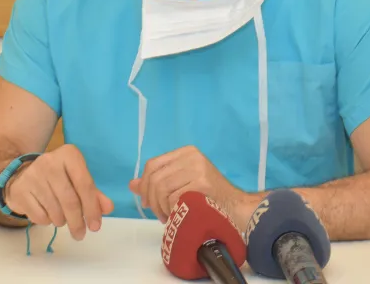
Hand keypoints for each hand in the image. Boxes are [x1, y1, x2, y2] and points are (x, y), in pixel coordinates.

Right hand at [4, 144, 114, 239]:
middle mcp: (50, 161)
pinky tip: (47, 213)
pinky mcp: (20, 190)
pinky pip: (40, 217)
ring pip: (55, 211)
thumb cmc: (57, 178)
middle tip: (80, 234)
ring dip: (62, 221)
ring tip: (61, 218)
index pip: (85, 185)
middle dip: (77, 222)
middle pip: (70, 200)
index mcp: (69, 155)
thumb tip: (108, 208)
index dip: (92, 208)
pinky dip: (47, 221)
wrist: (22, 174)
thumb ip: (94, 194)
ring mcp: (32, 175)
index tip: (95, 226)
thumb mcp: (77, 179)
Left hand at [128, 145, 242, 222]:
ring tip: (168, 217)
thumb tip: (132, 184)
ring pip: (162, 188)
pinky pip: (173, 198)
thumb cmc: (209, 197)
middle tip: (158, 214)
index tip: (146, 202)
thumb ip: (157, 182)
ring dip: (161, 208)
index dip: (145, 184)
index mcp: (185, 152)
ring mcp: (197, 168)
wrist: (236, 208)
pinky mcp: (202, 182)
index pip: (152, 164)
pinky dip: (172, 211)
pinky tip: (179, 216)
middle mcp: (191, 156)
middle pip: (155, 177)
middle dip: (151, 199)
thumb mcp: (181, 184)